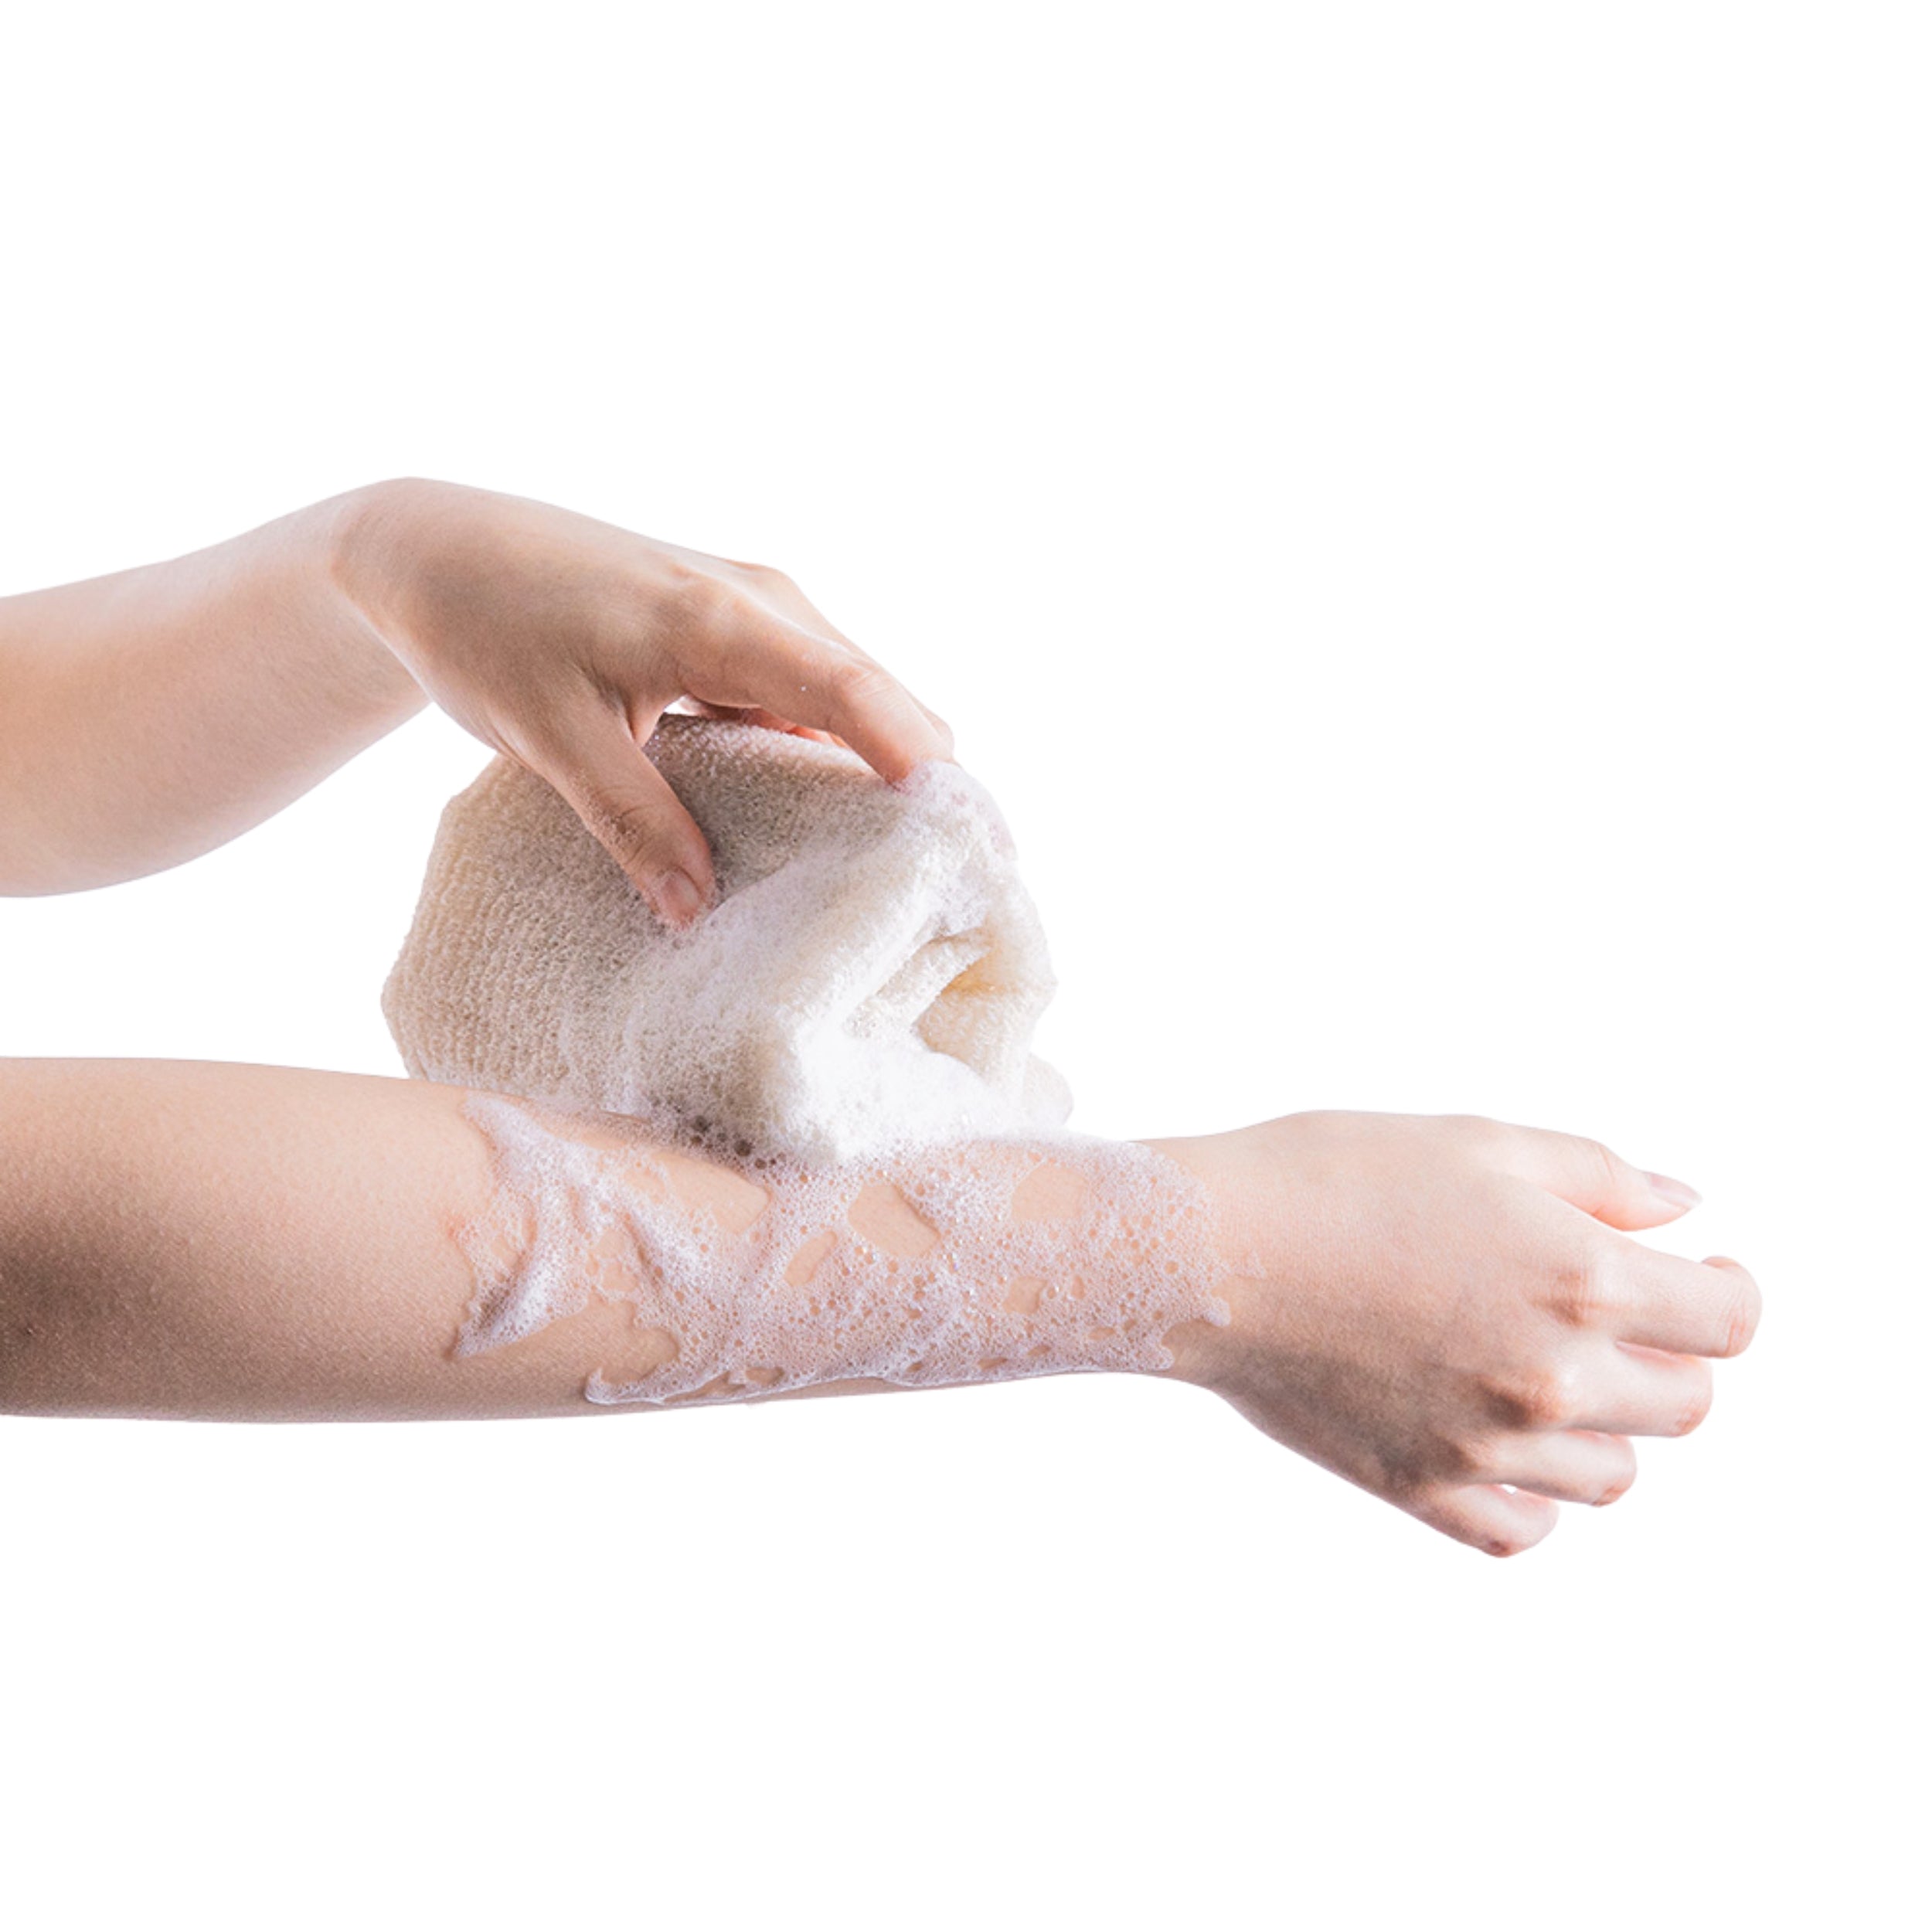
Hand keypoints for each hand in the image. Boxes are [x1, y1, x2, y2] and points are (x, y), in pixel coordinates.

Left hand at [335, 478, 952, 925]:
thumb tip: (699, 914)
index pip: (852, 689)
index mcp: (720, 616)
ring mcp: (753, 607)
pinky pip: (810, 694)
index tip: (972, 835)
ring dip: (879, 770)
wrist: (432, 547)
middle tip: (957, 879)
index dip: (918, 762)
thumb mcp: (549, 736)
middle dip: (925, 781)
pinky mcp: (734, 627)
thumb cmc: (483, 626)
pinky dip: (830, 753)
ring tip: (902, 863)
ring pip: (851, 696)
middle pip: (879, 695)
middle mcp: (760, 599)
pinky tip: (823, 819)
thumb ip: (632, 822)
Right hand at [1150, 1112, 1760, 1555]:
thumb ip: (1598, 1175)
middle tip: (1619, 1313)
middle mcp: (1552, 1378)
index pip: (1727, 1322)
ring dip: (1606, 1425)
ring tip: (1549, 1370)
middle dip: (1670, 1354)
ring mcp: (1488, 1448)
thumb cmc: (1332, 1175)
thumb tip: (1682, 1210)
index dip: (1729, 1290)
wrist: (1207, 1253)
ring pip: (1615, 1476)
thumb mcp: (1477, 1141)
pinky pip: (1523, 1530)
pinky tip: (1502, 1442)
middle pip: (1686, 1405)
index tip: (1706, 1270)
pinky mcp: (1422, 1489)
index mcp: (1581, 1280)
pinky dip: (1533, 1496)